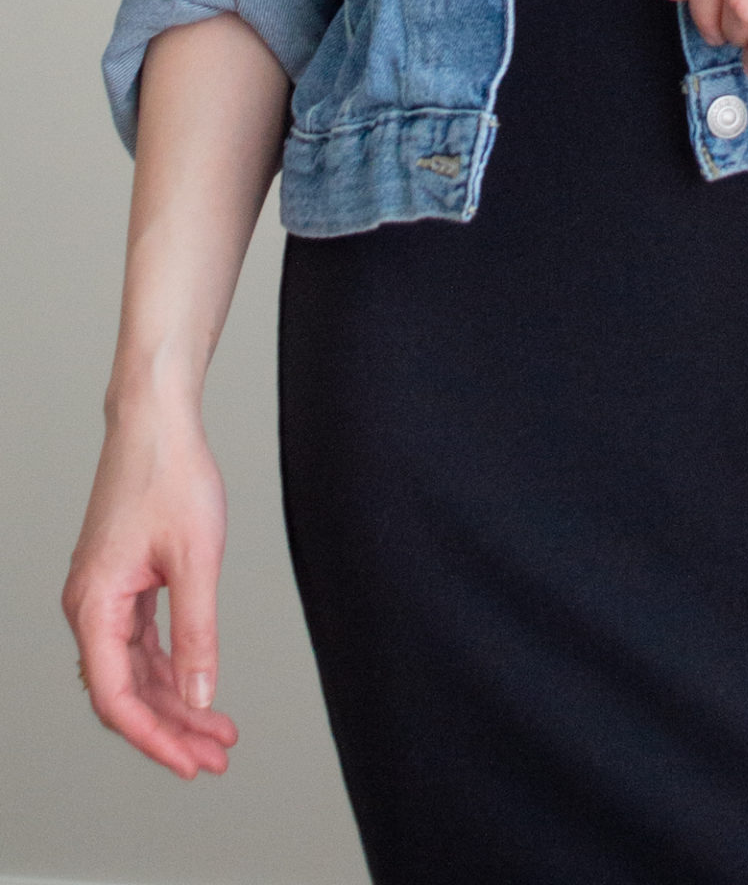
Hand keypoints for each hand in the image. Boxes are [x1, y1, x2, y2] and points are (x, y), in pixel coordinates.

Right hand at [62, 408, 237, 778]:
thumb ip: (197, 631)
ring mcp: (105, 594)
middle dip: (173, 727)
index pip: (116, 698)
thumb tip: (201, 694)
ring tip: (219, 728)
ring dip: (175, 701)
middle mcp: (90, 606)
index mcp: (95, 604)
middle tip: (219, 754)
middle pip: (126, 691)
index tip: (192, 762)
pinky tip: (197, 684)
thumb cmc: (171, 475)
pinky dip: (170, 666)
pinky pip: (140, 642)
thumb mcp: (196, 558)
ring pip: (135, 669)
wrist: (156, 422)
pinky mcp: (122, 581)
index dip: (155, 738)